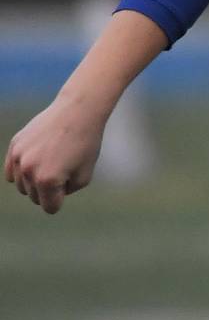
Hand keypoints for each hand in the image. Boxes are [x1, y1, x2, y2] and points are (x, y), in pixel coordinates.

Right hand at [4, 97, 107, 213]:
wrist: (77, 112)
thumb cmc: (85, 145)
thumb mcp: (84, 177)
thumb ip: (65, 192)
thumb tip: (48, 196)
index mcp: (48, 180)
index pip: (50, 207)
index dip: (61, 199)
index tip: (69, 183)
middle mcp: (28, 170)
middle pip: (34, 197)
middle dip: (49, 190)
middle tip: (64, 169)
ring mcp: (18, 157)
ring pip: (22, 186)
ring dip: (35, 182)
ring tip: (52, 163)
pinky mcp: (14, 146)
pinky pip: (11, 172)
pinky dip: (22, 172)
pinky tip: (35, 162)